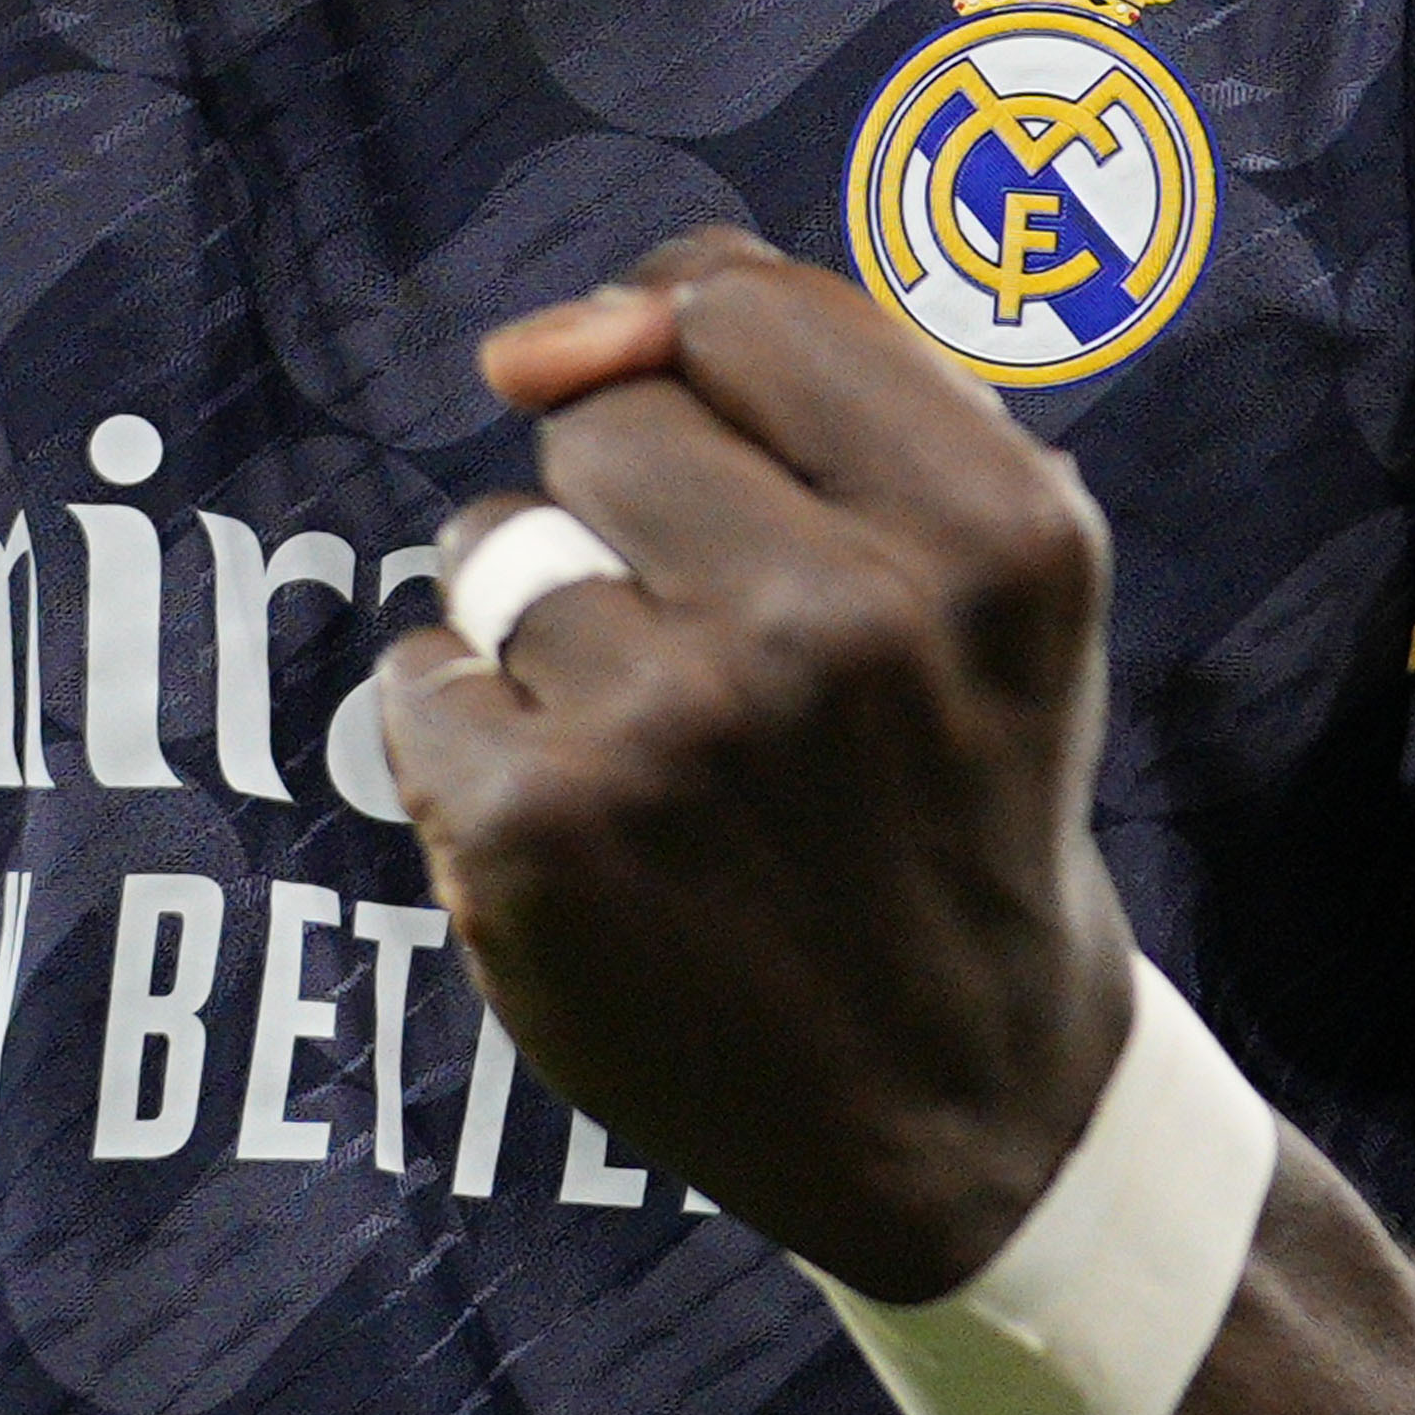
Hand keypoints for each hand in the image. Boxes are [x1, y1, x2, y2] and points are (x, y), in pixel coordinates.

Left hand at [381, 233, 1135, 1298]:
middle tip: (728, 661)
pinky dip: (471, 737)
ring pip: (497, 540)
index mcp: (992, 529)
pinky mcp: (540, 833)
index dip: (695, 364)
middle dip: (632, 514)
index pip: (733, 303)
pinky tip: (589, 830)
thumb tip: (539, 343)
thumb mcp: (978, 560)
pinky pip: (422, 671)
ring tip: (666, 759)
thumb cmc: (943, 782)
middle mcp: (848, 622)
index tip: (723, 463)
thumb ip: (803, 371)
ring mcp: (683, 731)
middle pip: (606, 420)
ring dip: (542, 629)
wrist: (964, 1111)